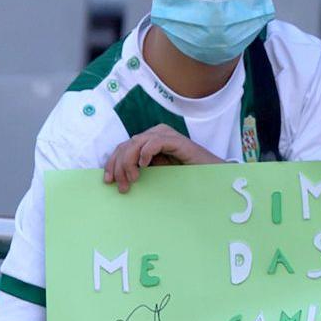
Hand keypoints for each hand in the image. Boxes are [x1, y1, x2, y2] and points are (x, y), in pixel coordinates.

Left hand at [103, 124, 223, 192]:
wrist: (211, 176)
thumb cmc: (185, 176)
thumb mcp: (157, 173)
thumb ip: (140, 170)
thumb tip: (118, 177)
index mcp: (149, 141)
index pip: (123, 147)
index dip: (112, 163)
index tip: (108, 180)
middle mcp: (156, 134)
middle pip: (126, 145)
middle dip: (119, 166)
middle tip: (122, 186)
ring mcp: (166, 136)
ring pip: (136, 142)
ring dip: (130, 162)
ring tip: (133, 179)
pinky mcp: (177, 141)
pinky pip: (155, 142)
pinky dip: (146, 153)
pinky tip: (145, 166)